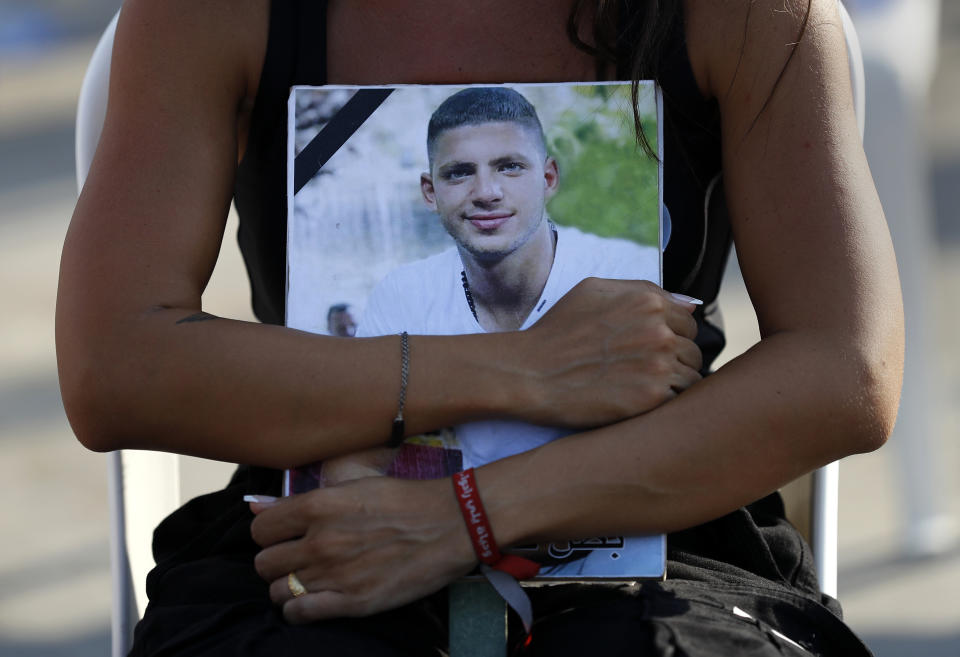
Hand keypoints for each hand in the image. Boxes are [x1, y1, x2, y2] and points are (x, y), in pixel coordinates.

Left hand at [250, 476, 474, 622]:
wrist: (451, 524)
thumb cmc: (404, 500)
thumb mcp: (353, 487)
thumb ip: (301, 501)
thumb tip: (256, 506)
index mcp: (318, 506)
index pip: (259, 528)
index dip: (270, 534)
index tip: (285, 536)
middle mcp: (320, 540)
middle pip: (263, 563)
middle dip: (276, 562)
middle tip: (296, 560)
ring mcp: (335, 574)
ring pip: (276, 591)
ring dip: (287, 587)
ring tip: (308, 580)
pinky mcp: (352, 602)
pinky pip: (298, 614)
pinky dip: (298, 610)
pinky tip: (314, 600)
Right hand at [517, 278, 701, 427]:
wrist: (530, 372)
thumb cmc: (557, 330)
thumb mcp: (593, 291)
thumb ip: (643, 290)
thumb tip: (690, 303)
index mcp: (649, 301)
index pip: (688, 322)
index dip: (671, 336)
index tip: (648, 349)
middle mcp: (660, 330)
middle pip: (693, 350)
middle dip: (675, 360)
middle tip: (644, 372)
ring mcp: (658, 365)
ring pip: (692, 376)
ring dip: (673, 383)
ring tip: (642, 388)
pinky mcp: (652, 397)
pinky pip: (679, 401)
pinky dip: (665, 404)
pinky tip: (640, 402)